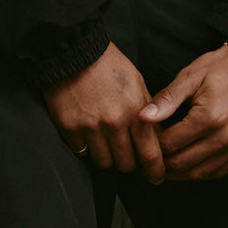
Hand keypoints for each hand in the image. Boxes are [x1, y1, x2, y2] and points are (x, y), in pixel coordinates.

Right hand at [43, 43, 164, 182]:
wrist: (74, 51)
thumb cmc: (109, 65)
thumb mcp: (137, 83)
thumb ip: (148, 112)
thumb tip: (157, 138)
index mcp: (136, 111)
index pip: (150, 154)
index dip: (154, 170)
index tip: (155, 176)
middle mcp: (114, 123)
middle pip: (126, 164)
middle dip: (130, 162)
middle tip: (128, 154)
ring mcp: (91, 128)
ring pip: (105, 163)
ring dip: (108, 156)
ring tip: (107, 141)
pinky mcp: (70, 130)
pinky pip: (83, 153)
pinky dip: (88, 148)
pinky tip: (89, 133)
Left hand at [138, 44, 227, 180]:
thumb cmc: (219, 67)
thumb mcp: (190, 76)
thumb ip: (166, 100)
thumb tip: (142, 118)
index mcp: (209, 117)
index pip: (171, 145)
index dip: (154, 146)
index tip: (145, 143)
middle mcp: (227, 136)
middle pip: (183, 163)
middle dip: (163, 164)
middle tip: (149, 160)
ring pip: (200, 173)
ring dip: (180, 174)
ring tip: (165, 167)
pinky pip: (219, 171)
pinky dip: (201, 172)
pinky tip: (188, 166)